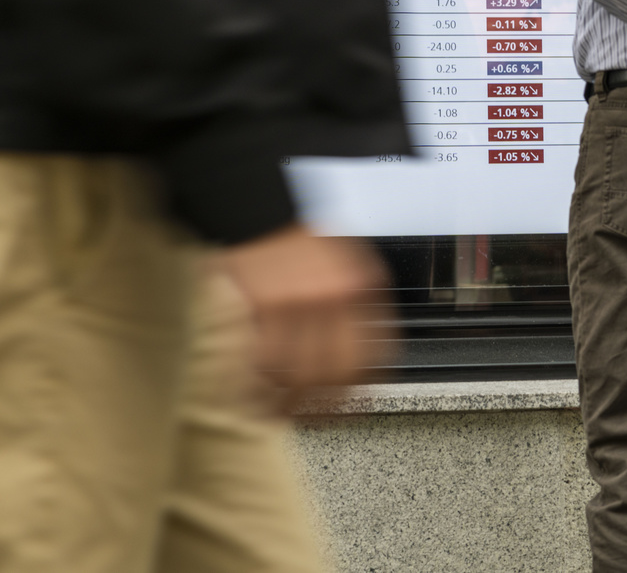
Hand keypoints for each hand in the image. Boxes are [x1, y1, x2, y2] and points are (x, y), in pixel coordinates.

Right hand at [220, 224, 391, 410]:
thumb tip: (365, 345)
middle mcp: (336, 293)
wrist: (257, 205)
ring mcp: (299, 300)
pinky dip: (257, 385)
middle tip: (314, 420)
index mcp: (363, 282)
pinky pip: (263, 360)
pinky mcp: (262, 304)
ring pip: (300, 372)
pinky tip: (252, 395)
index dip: (364, 389)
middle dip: (326, 405)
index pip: (374, 352)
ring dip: (288, 401)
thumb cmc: (298, 235)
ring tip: (279, 414)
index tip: (354, 409)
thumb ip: (357, 298)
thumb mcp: (345, 258)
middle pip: (338, 371)